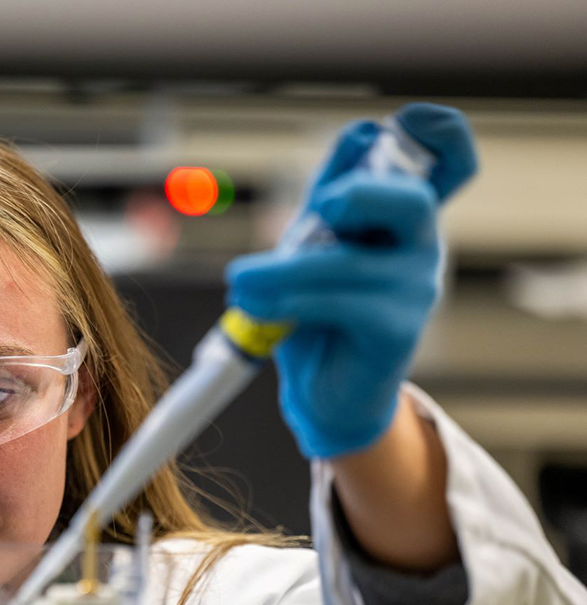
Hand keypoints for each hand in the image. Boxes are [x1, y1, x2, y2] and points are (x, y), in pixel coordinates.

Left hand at [225, 104, 477, 458]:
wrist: (321, 391)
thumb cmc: (318, 310)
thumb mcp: (318, 239)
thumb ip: (333, 190)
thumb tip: (361, 130)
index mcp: (405, 215)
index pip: (453, 161)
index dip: (440, 131)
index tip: (399, 124)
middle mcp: (421, 246)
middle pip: (412, 199)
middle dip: (356, 195)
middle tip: (314, 212)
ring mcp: (414, 289)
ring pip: (349, 260)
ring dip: (283, 269)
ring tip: (240, 281)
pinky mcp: (395, 330)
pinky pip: (338, 302)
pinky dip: (287, 299)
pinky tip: (255, 305)